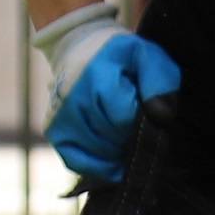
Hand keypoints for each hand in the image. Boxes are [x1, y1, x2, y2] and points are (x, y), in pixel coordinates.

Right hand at [45, 29, 181, 181]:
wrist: (80, 48)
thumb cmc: (121, 56)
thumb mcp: (147, 57)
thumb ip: (159, 82)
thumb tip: (161, 117)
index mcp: (96, 76)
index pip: (122, 118)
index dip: (139, 122)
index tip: (145, 114)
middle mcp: (71, 98)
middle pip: (110, 138)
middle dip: (130, 138)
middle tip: (139, 129)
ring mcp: (59, 117)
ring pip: (95, 152)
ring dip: (117, 153)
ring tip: (128, 140)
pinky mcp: (54, 131)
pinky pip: (75, 161)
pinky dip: (97, 167)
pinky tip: (114, 163)